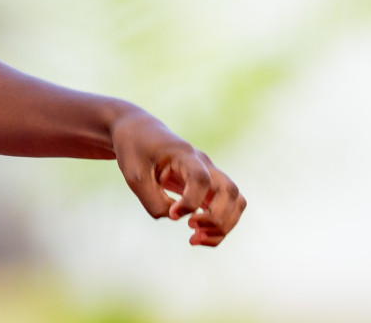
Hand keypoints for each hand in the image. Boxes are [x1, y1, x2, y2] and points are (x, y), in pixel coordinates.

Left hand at [110, 108, 245, 246]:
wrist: (138, 132)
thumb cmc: (134, 150)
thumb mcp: (134, 175)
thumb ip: (153, 201)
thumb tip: (174, 218)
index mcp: (184, 154)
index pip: (201, 179)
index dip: (191, 202)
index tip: (172, 213)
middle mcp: (204, 164)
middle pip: (230, 191)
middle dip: (216, 218)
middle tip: (189, 227)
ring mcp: (209, 175)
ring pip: (236, 201)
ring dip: (223, 225)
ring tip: (195, 238)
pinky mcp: (208, 187)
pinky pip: (227, 208)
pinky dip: (219, 227)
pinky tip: (197, 237)